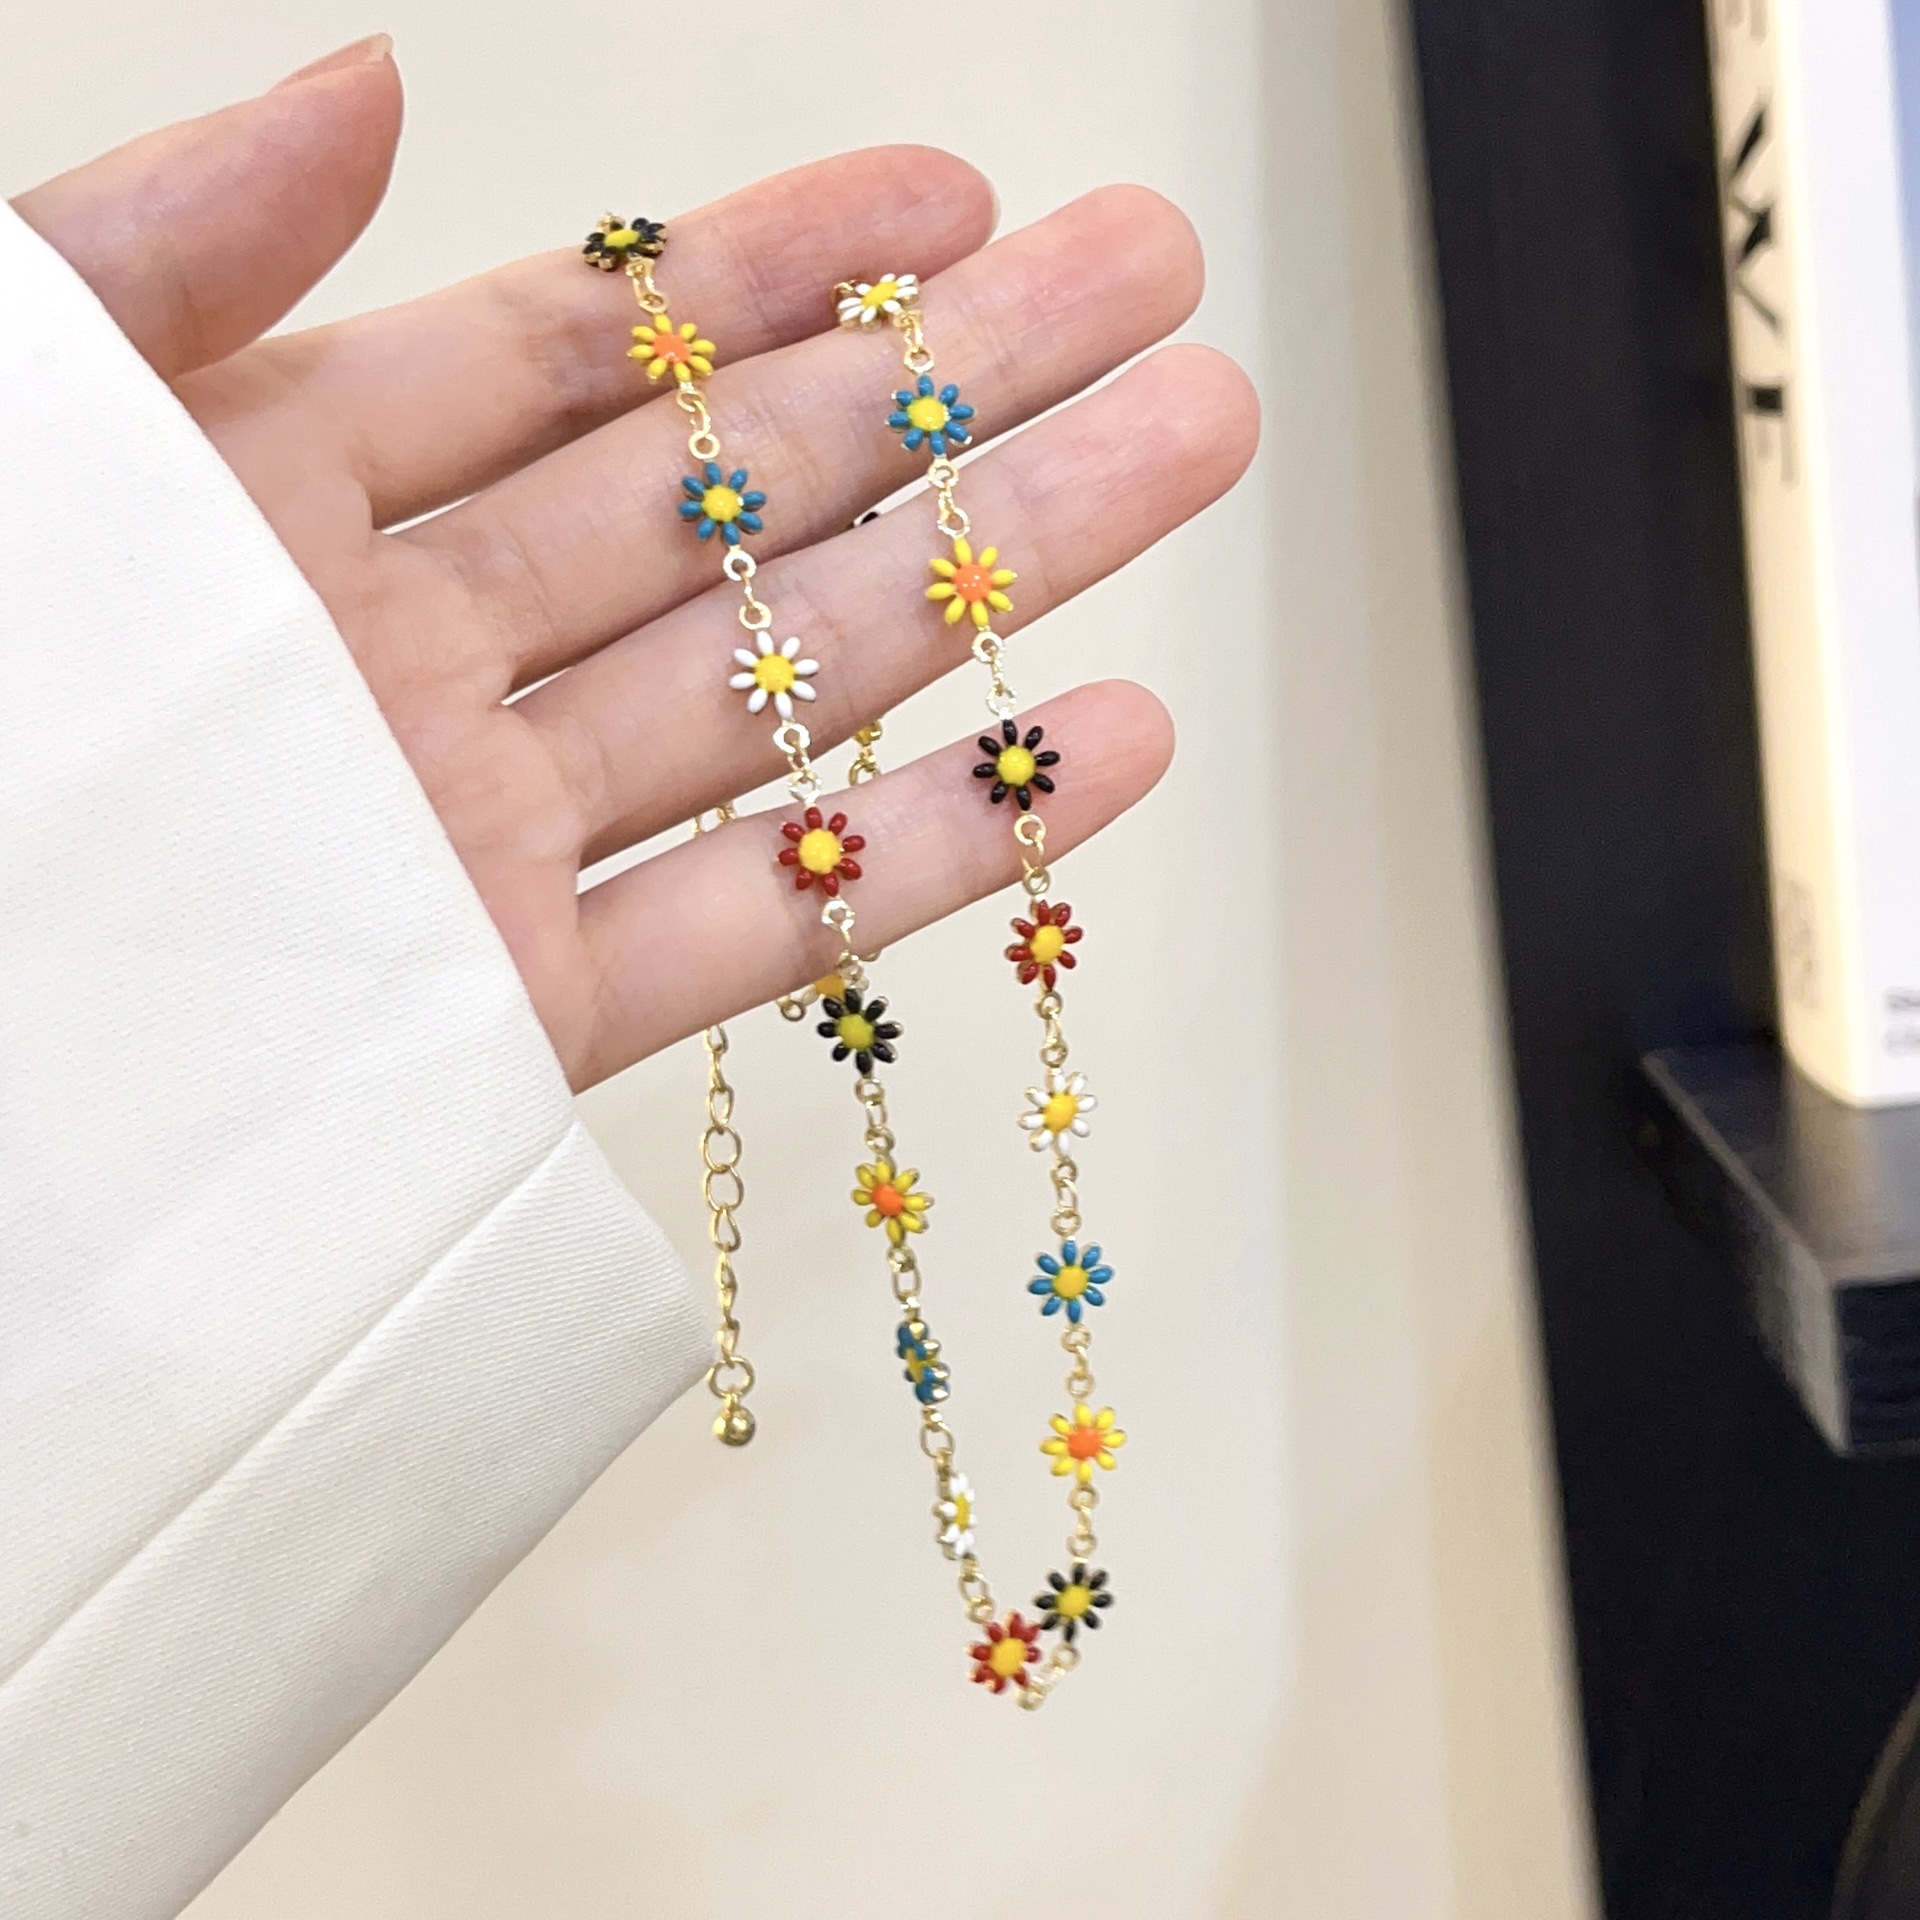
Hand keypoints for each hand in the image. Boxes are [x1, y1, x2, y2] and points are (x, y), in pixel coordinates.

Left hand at [13, 37, 1257, 1088]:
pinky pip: (769, 920)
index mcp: (277, 498)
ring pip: (798, 686)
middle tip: (1147, 287)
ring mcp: (491, 841)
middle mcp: (418, 660)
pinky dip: (941, 845)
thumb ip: (168, 253)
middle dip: (961, 386)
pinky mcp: (526, 1018)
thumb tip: (374, 81)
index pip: (580, 352)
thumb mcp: (13, 420)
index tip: (953, 202)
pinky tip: (1099, 746)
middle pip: (746, 498)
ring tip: (1188, 448)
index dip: (776, 265)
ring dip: (1004, 572)